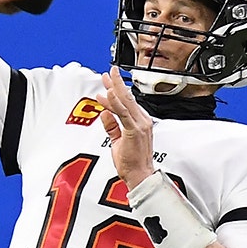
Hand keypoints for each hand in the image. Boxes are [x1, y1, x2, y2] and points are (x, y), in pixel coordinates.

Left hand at [96, 66, 155, 188]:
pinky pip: (123, 113)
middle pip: (127, 97)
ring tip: (106, 79)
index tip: (109, 82)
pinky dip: (115, 103)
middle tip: (109, 71)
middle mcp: (142, 121)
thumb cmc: (133, 163)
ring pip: (125, 102)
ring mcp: (140, 125)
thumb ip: (112, 126)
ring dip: (115, 89)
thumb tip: (104, 113)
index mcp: (140, 122)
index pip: (128, 102)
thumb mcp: (118, 140)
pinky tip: (108, 95)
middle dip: (117, 83)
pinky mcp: (134, 130)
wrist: (141, 176)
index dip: (118, 90)